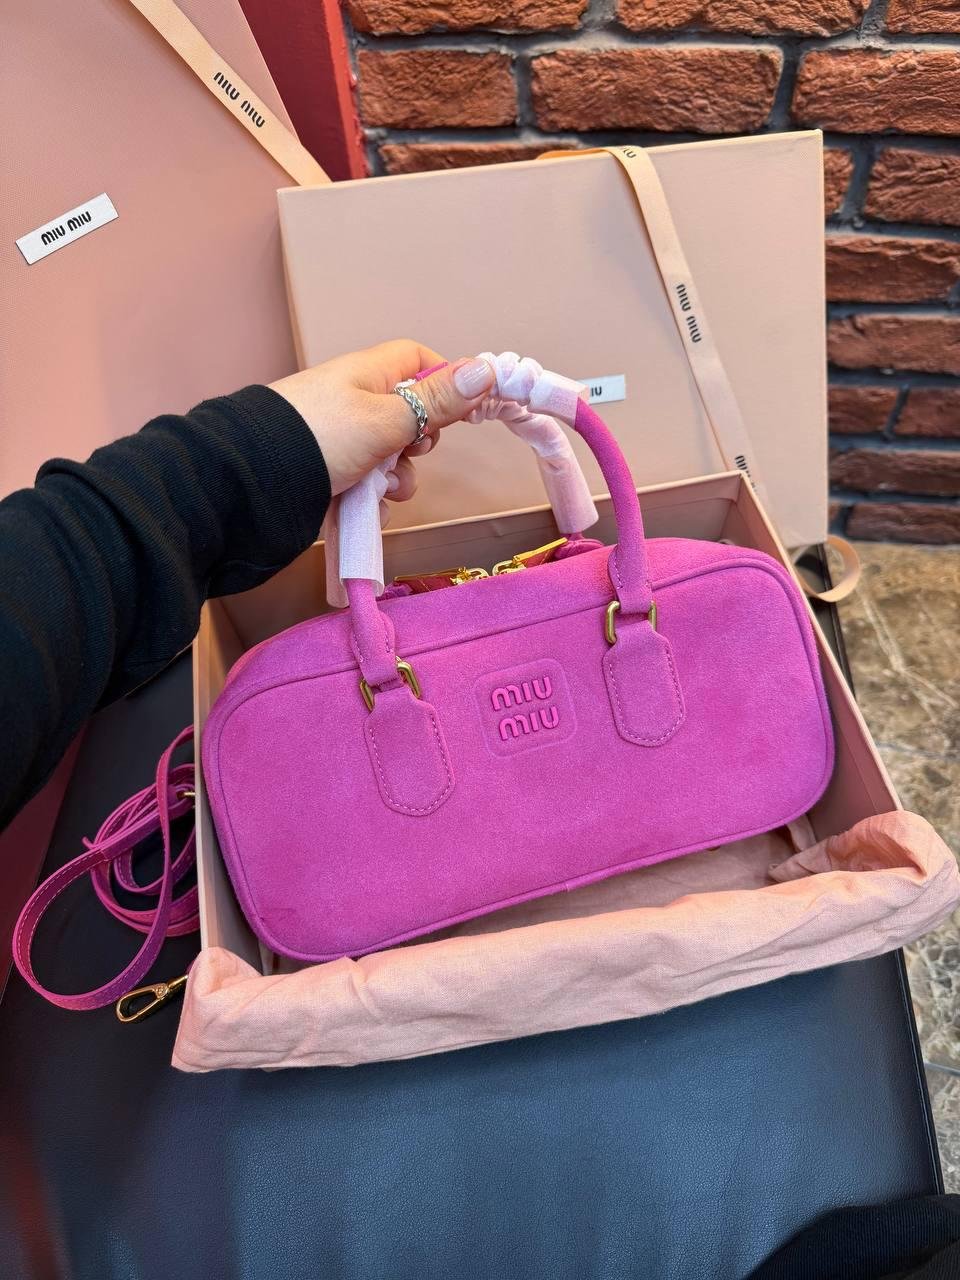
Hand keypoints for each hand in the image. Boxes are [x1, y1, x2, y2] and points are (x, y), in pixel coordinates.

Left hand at [270, 341, 495, 512]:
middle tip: (411, 450)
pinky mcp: (331, 477)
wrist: (253, 484)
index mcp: (368, 374)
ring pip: (392, 460)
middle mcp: (355, 403)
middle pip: (411, 416)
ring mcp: (342, 442)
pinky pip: (369, 488)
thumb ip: (437, 402)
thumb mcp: (388, 418)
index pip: (418, 360)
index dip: (443, 381)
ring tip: (380, 489)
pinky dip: (372, 500)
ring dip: (397, 479)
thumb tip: (485, 370)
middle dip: (419, 443)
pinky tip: (362, 508)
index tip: (460, 410)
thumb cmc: (320, 438)